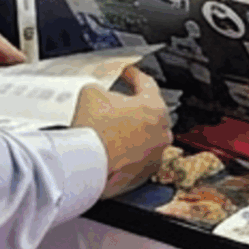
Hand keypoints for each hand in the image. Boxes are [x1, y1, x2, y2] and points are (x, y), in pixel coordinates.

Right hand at [73, 66, 173, 197]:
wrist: (87, 167)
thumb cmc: (94, 132)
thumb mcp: (92, 93)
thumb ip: (101, 88)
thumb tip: (99, 93)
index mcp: (155, 108)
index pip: (146, 84)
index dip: (133, 75)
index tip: (128, 73)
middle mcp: (162, 133)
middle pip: (148, 113)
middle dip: (132, 108)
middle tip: (114, 105)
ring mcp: (155, 156)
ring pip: (144, 137)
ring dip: (129, 132)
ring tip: (108, 131)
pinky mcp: (144, 174)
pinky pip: (137, 158)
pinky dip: (126, 153)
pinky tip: (109, 150)